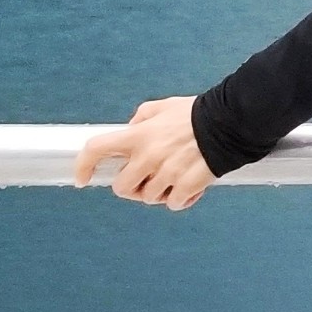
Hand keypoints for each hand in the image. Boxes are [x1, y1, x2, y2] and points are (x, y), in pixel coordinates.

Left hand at [75, 96, 214, 211]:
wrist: (230, 123)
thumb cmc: (197, 114)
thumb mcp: (163, 107)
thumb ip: (141, 118)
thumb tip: (130, 129)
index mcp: (138, 136)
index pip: (97, 149)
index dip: (83, 166)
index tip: (82, 179)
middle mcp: (148, 157)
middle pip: (121, 187)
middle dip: (130, 187)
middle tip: (145, 181)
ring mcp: (167, 174)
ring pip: (148, 198)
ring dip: (158, 192)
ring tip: (175, 178)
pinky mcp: (186, 186)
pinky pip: (174, 204)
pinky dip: (180, 199)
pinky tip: (190, 187)